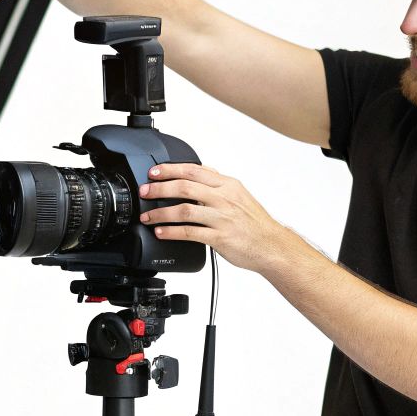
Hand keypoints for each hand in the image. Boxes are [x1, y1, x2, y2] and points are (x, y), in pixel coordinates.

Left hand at [138, 162, 296, 273]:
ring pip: (184, 210)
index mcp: (227, 185)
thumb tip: (193, 173)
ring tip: (147, 216)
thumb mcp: (238, 194)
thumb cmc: (253, 222)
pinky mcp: (220, 237)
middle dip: (159, 189)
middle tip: (145, 192)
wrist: (271, 245)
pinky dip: (172, 232)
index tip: (153, 172)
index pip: (193, 170)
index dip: (170, 169)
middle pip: (185, 187)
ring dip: (160, 213)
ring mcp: (222, 218)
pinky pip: (190, 233)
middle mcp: (224, 198)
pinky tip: (161, 233)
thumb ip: (216, 184)